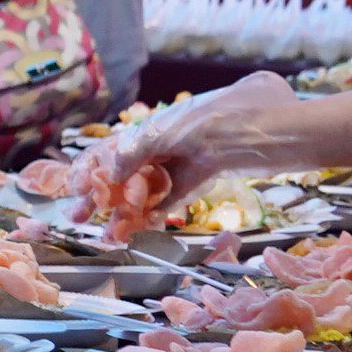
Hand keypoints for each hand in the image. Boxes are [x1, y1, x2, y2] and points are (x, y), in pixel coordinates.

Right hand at [93, 69, 301, 211]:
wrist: (278, 128)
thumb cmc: (229, 117)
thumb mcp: (176, 128)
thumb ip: (140, 147)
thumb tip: (108, 169)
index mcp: (155, 124)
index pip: (112, 148)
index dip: (89, 168)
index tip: (73, 189)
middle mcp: (165, 142)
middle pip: (124, 171)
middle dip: (101, 196)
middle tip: (78, 218)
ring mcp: (182, 161)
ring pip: (144, 189)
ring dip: (125, 211)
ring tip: (109, 234)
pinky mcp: (201, 178)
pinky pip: (170, 198)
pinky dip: (154, 214)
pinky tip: (140, 229)